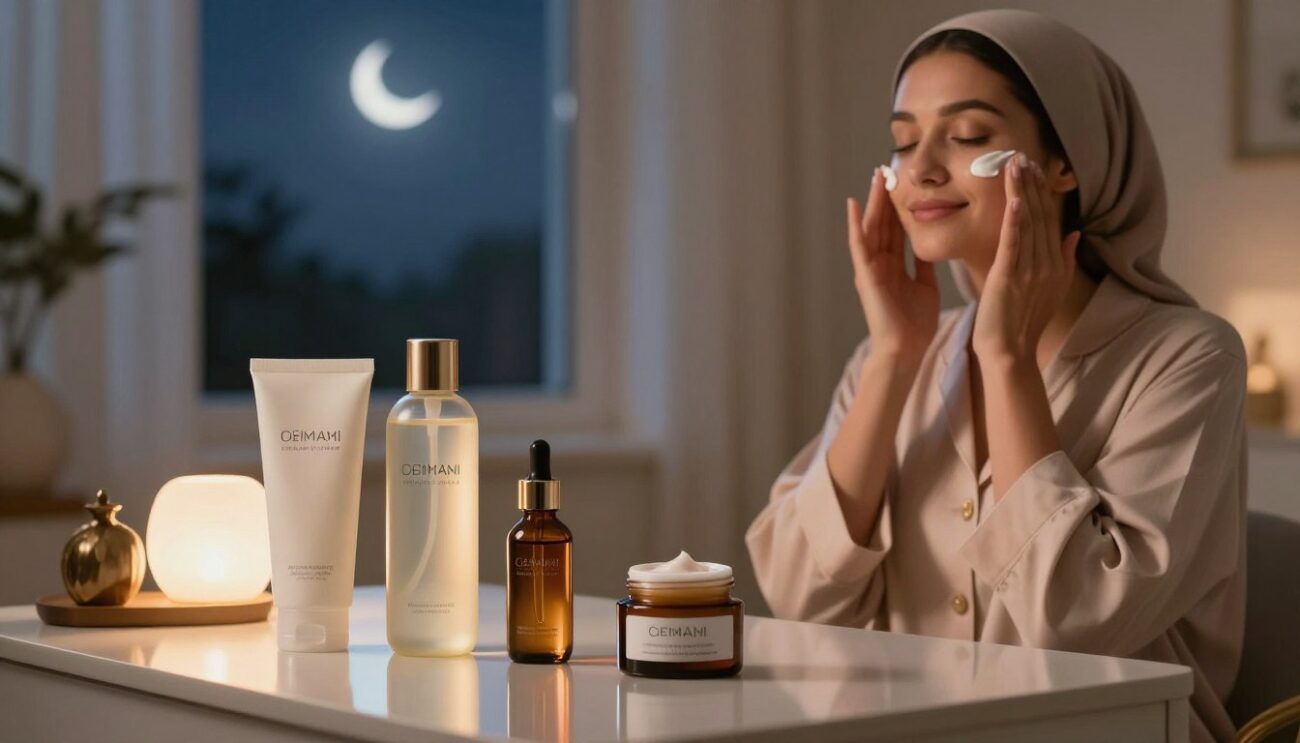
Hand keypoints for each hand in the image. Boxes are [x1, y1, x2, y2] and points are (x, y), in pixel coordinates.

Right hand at [846, 167, 939, 362]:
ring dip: (873, 201)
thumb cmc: (915, 324)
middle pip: (883, 222)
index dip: (900, 205)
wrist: (906, 349)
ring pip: (871, 227)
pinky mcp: (865, 275)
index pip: (897, 228)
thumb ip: (925, 265)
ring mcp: (870, 267)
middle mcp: (880, 262)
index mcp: (894, 265)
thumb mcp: (925, 286)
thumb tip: (931, 245)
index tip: (905, 182)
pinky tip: (854, 204)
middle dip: (885, 196)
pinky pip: (859, 245)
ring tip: (876, 176)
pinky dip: (855, 225)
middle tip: (887, 168)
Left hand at [971, 154, 1081, 364]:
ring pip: (1027, 224)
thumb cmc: (1024, 323)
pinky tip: (1014, 200)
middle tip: (1024, 155)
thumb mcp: (1052, 289)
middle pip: (1040, 216)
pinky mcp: (1009, 278)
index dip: (1042, 193)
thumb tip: (1074, 233)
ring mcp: (1029, 270)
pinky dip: (1014, 221)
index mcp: (1056, 264)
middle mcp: (1047, 264)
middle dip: (1032, 184)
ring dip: (1022, 192)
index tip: (1036, 168)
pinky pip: (1014, 244)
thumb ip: (1065, 260)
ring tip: (1016, 165)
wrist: (1010, 353)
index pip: (1049, 220)